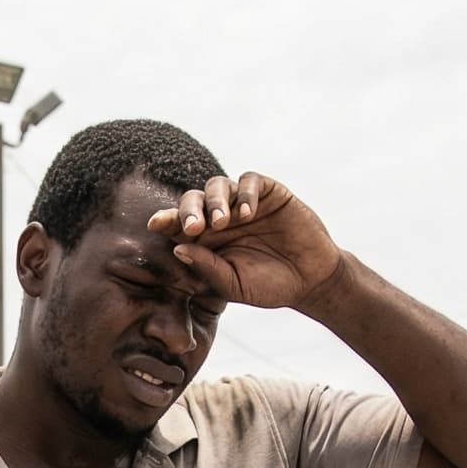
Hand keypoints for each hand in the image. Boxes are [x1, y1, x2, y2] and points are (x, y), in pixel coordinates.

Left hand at [145, 173, 342, 311]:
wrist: (310, 281)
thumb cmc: (269, 286)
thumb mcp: (234, 284)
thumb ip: (208, 268)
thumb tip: (178, 248)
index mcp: (206, 240)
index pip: (178, 224)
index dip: (166, 220)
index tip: (156, 224)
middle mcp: (220, 217)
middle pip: (193, 199)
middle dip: (189, 210)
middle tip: (194, 227)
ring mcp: (243, 203)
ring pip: (218, 186)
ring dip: (216, 201)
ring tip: (223, 222)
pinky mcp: (269, 193)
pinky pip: (250, 181)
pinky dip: (245, 193)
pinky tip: (247, 213)